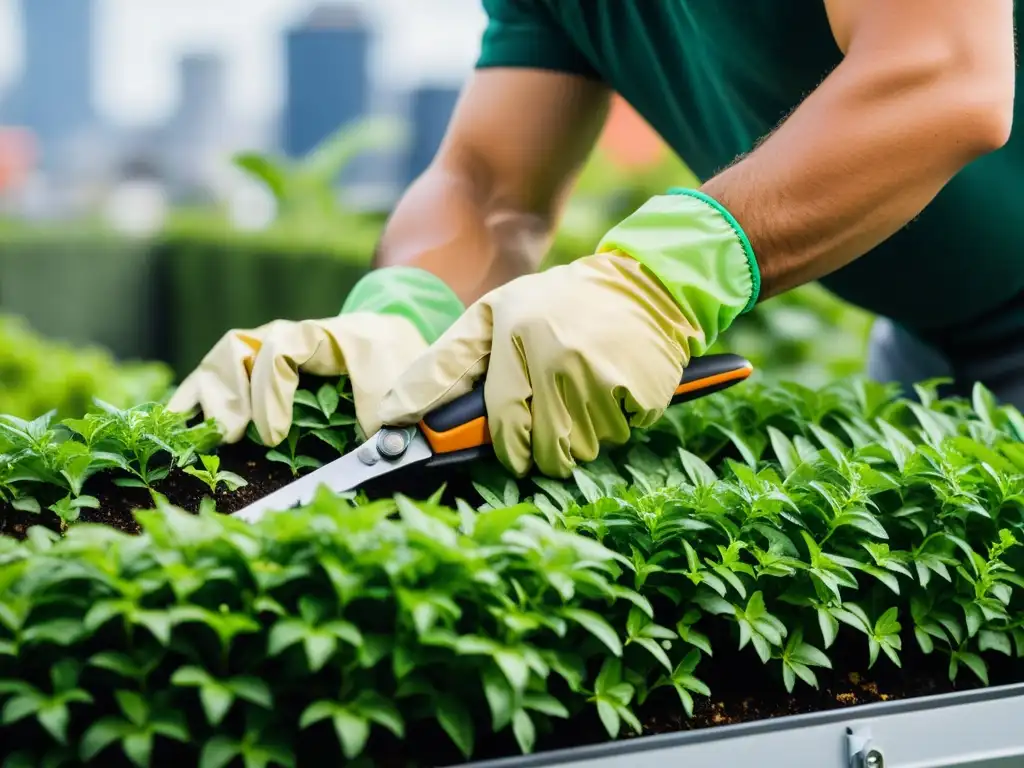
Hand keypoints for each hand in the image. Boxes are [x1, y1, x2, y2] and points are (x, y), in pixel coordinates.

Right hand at [168, 266, 463, 444]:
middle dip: (227, 392)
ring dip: (207, 394)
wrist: (395, 341)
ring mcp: (271, 345)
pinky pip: (221, 370)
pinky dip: (199, 394)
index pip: (281, 348)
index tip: (273, 435)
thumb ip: (394, 407)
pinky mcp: (261, 363)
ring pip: (224, 356)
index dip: (270, 390)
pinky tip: (176, 421)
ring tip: (193, 434)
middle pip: (240, 346)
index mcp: (325, 334)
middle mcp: (290, 334)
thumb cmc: (400, 365)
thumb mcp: (409, 381)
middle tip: (229, 436)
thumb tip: (382, 444)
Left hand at [378, 191, 758, 477]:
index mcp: (517, 335)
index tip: (514, 456)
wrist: (642, 284)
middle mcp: (559, 357)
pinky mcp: (643, 389)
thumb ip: (445, 363)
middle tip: (553, 416)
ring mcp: (604, 375)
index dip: (509, 449)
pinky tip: (612, 387)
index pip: (505, 421)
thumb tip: (395, 414)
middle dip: (545, 448)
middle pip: (545, 449)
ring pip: (583, 449)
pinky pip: (621, 436)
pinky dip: (615, 422)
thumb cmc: (556, 305)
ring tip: (583, 393)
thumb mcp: (493, 317)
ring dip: (581, 435)